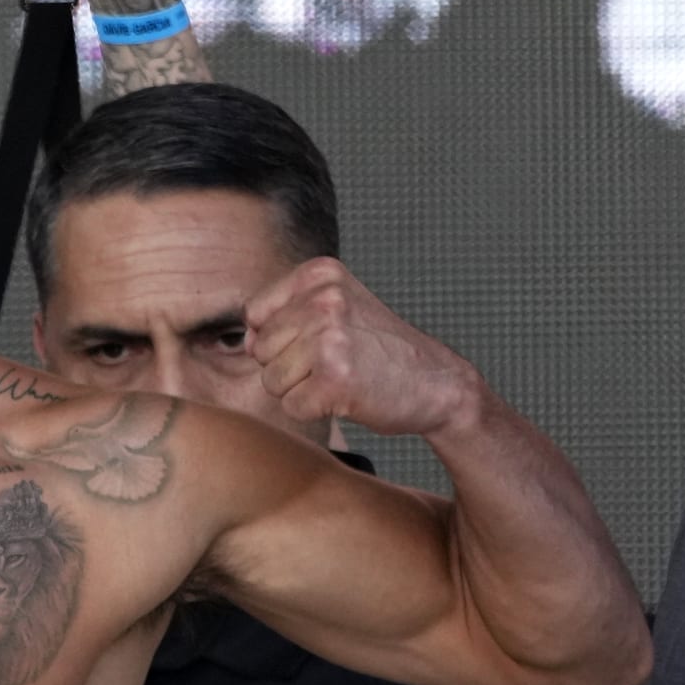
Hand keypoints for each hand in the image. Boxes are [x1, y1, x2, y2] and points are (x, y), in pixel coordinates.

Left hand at [244, 258, 483, 437]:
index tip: (321, 339)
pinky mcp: (335, 379)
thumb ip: (282, 315)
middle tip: (336, 362)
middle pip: (260, 350)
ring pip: (271, 381)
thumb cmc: (380, 350)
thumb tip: (246, 340)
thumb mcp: (336, 309)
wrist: (439, 383)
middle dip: (289, 366)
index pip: (254, 314)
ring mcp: (329, 338)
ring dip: (301, 390)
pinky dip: (315, 410)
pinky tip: (348, 395)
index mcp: (320, 274)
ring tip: (342, 377)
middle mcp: (323, 300)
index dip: (279, 338)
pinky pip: (292, 406)